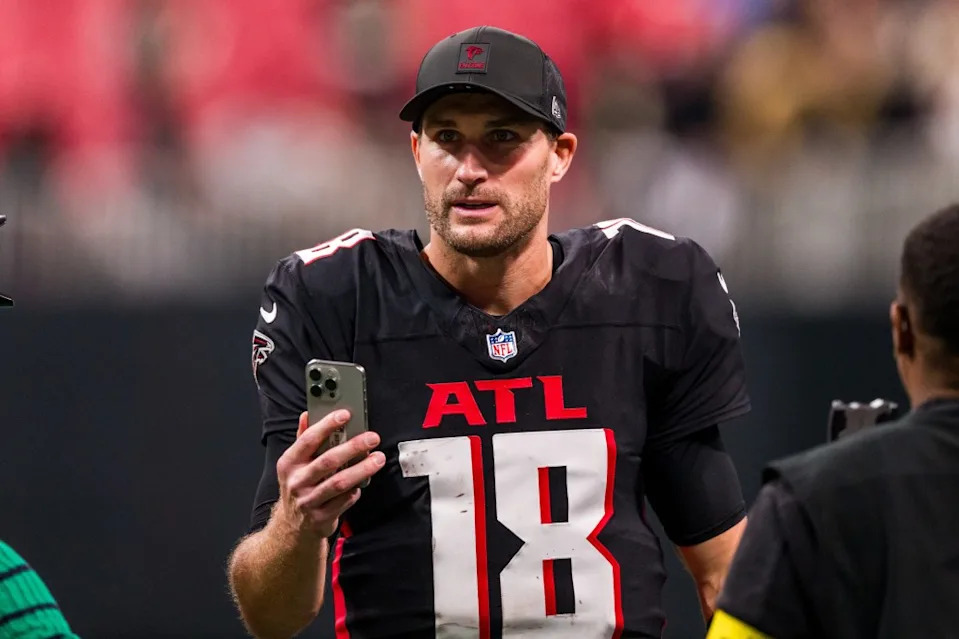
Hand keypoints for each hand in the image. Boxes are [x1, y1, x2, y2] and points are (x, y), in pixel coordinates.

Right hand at [275, 410, 384, 538]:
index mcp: (289, 463)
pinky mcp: (321, 517)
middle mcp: (296, 482)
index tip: (345, 415)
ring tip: (378, 459)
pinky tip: (363, 483)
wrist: (293, 527)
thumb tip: (307, 414)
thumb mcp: (295, 464)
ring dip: (362, 469)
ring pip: (340, 482)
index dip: (327, 425)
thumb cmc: (299, 487)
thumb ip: (303, 439)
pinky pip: (345, 501)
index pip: (308, 440)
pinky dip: (356, 490)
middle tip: (372, 437)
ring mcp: (308, 501)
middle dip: (353, 447)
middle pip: (328, 461)